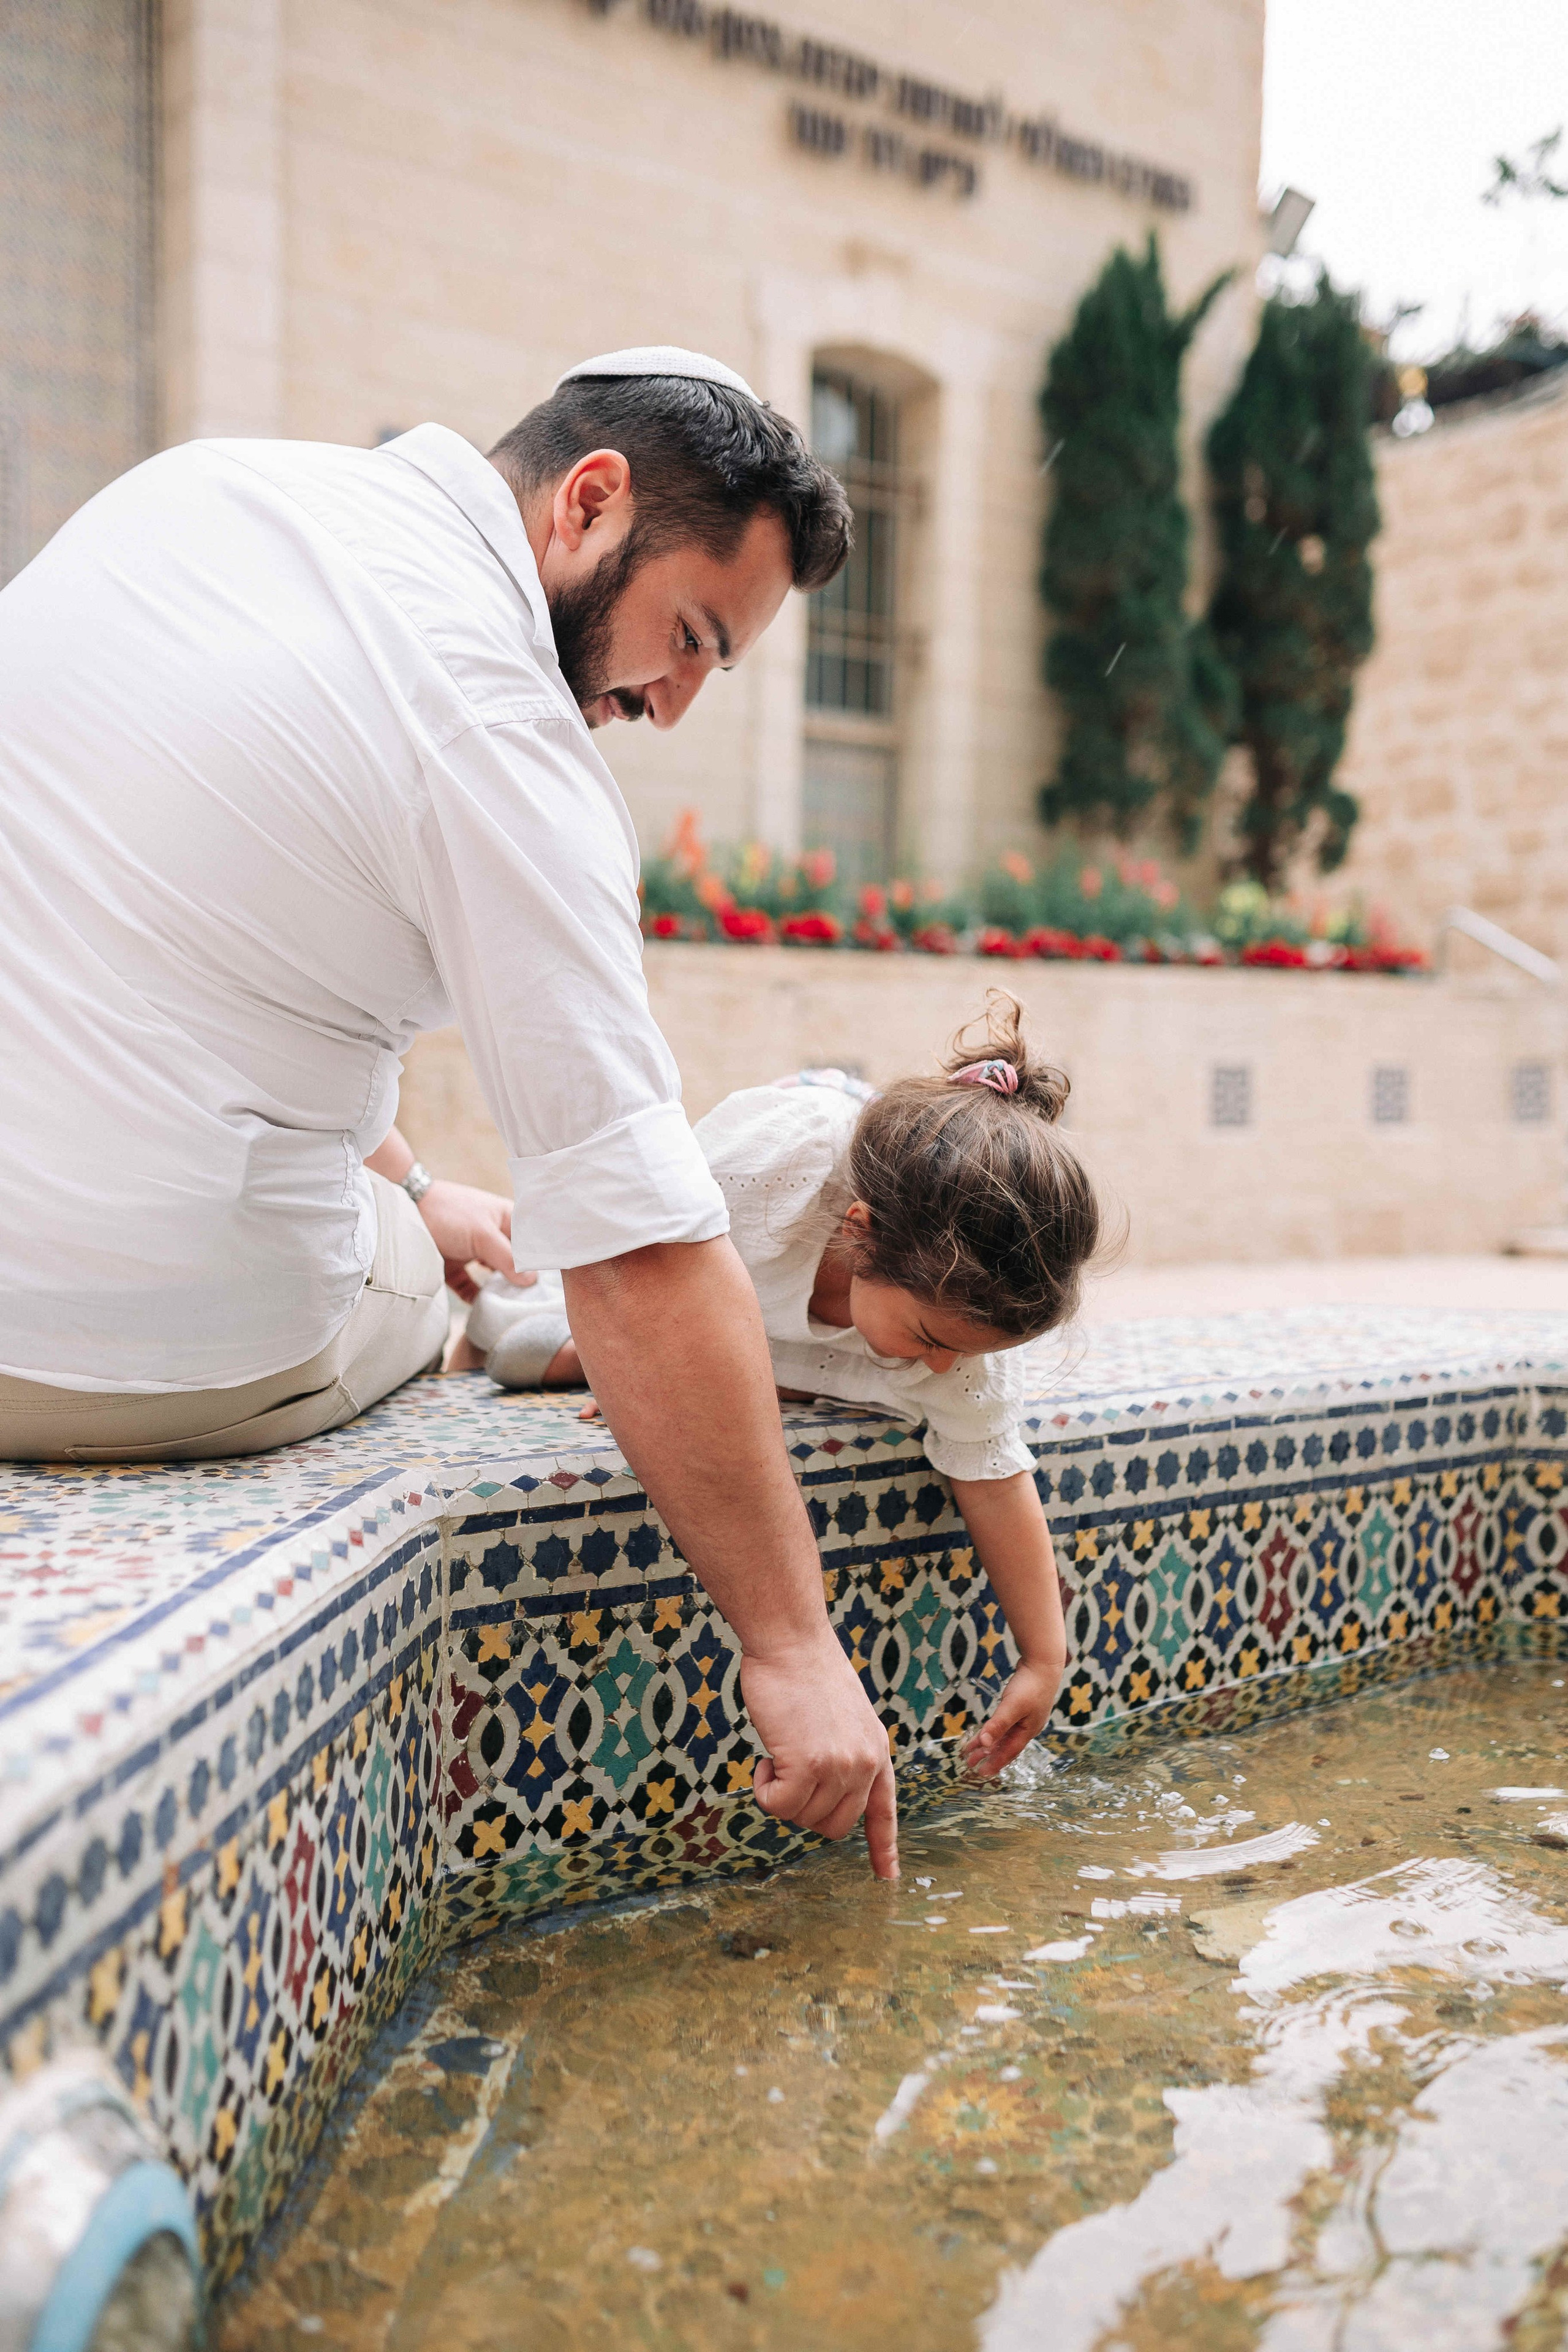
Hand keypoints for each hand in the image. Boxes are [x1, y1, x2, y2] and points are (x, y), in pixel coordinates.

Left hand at [417, 1178, 534, 1302]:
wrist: (405, 1213)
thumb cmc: (449, 1213)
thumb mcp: (483, 1234)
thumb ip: (507, 1258)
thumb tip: (531, 1281)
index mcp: (506, 1219)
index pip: (533, 1240)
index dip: (543, 1259)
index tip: (552, 1282)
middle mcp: (493, 1236)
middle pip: (516, 1262)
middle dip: (524, 1280)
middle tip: (534, 1300)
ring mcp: (474, 1252)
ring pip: (494, 1276)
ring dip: (501, 1290)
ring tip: (512, 1306)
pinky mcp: (455, 1268)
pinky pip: (471, 1287)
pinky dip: (477, 1298)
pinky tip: (485, 1308)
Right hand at [742, 1638, 898, 1879]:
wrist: (791, 1642)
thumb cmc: (805, 1672)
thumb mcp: (842, 1716)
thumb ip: (843, 1752)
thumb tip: (823, 1788)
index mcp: (876, 1750)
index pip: (884, 1809)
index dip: (884, 1847)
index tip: (888, 1877)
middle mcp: (866, 1763)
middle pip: (833, 1825)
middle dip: (804, 1809)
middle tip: (787, 1772)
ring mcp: (841, 1766)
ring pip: (802, 1817)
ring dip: (780, 1792)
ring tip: (779, 1749)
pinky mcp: (810, 1765)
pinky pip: (779, 1805)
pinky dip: (764, 1788)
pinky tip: (767, 1755)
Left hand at [961, 1655, 1062, 1778]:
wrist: (1044, 1663)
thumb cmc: (1030, 1685)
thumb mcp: (1012, 1706)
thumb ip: (998, 1725)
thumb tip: (983, 1744)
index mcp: (1027, 1730)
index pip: (1009, 1752)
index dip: (995, 1763)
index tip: (982, 1773)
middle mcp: (1027, 1727)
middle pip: (1005, 1745)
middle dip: (988, 1755)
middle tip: (972, 1764)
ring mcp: (1026, 1716)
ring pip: (1005, 1735)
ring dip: (989, 1742)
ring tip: (973, 1750)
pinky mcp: (1022, 1706)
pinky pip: (1006, 1724)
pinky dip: (995, 1729)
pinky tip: (989, 1731)